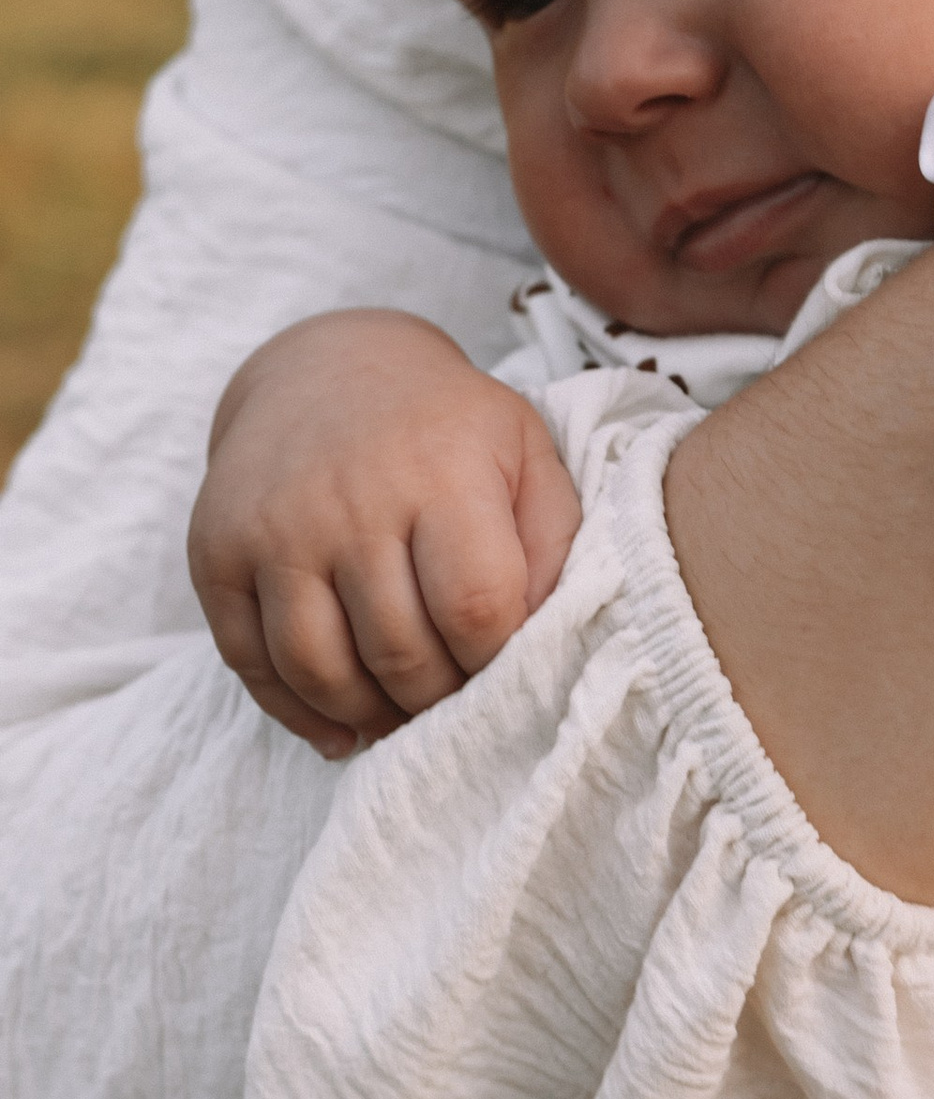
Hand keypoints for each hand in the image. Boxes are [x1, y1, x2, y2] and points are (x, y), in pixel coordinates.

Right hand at [188, 310, 580, 756]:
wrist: (325, 368)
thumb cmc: (444, 426)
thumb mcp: (524, 452)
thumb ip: (553, 542)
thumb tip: (543, 638)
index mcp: (440, 474)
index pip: (474, 608)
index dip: (496, 665)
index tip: (504, 672)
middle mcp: (349, 503)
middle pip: (397, 653)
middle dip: (437, 702)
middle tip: (456, 707)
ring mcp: (274, 529)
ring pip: (318, 669)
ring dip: (368, 718)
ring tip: (402, 721)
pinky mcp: (216, 552)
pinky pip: (248, 661)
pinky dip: (295, 713)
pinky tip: (340, 730)